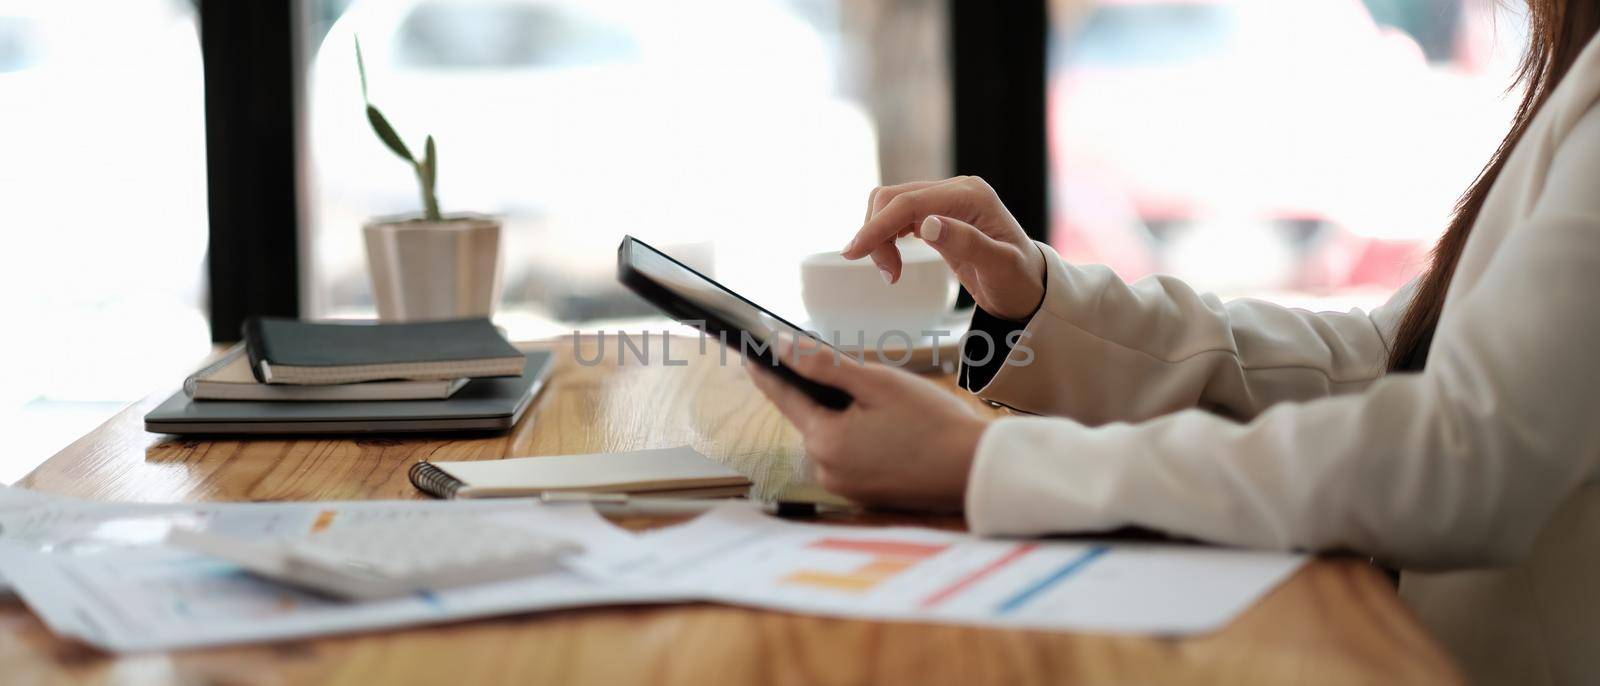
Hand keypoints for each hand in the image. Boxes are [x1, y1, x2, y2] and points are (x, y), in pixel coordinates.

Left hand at [746, 340, 989, 510]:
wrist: (976, 471)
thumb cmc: (932, 423)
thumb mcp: (877, 383)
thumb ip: (825, 365)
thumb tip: (783, 348)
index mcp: (825, 441)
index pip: (784, 398)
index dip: (767, 372)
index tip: (750, 353)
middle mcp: (826, 470)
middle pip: (811, 418)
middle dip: (823, 394)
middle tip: (854, 377)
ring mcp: (845, 487)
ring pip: (832, 438)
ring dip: (845, 418)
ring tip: (884, 406)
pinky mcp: (864, 495)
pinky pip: (849, 457)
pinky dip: (859, 439)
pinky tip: (889, 429)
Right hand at [843, 176, 1045, 320]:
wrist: (1030, 288)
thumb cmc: (1019, 281)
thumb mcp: (1000, 267)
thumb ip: (967, 243)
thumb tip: (926, 224)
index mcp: (971, 195)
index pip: (909, 202)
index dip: (877, 226)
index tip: (853, 253)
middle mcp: (956, 190)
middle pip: (894, 198)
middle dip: (877, 234)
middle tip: (888, 275)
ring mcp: (946, 200)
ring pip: (891, 205)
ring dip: (879, 236)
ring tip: (891, 272)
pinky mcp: (937, 213)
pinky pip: (899, 216)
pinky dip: (886, 236)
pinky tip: (893, 259)